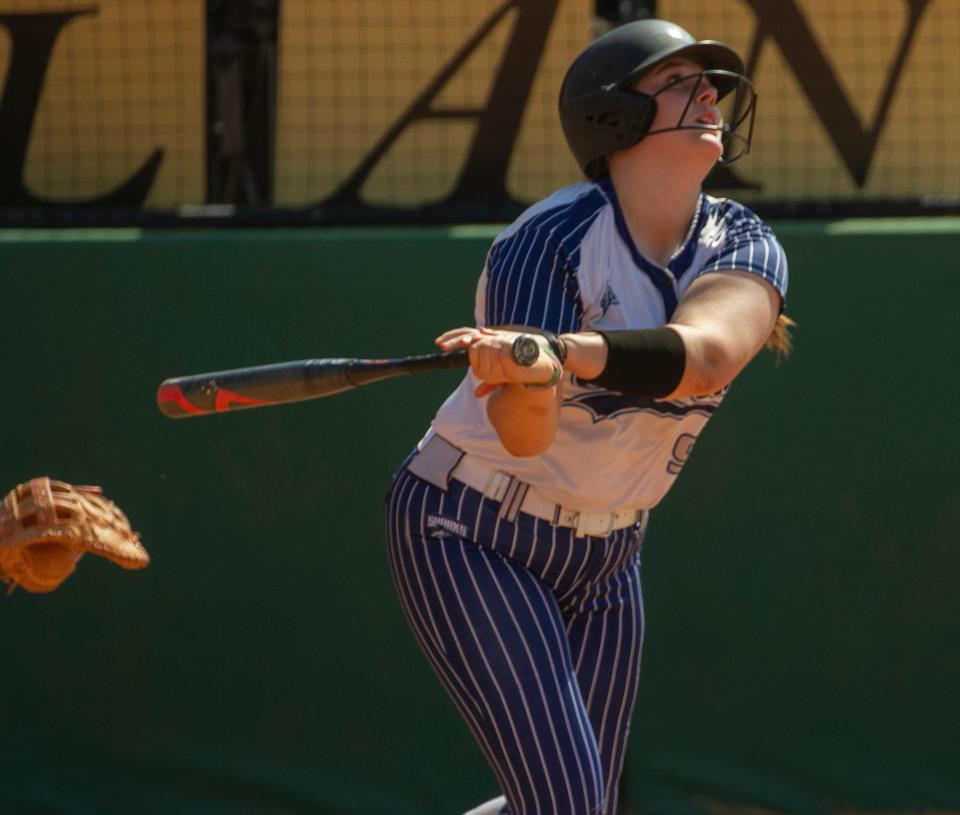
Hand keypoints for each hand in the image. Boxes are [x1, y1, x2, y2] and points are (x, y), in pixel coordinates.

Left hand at [436, 327, 561, 397]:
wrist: (541, 357)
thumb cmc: (522, 365)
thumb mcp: (502, 375)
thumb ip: (489, 383)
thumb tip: (477, 394)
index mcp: (489, 342)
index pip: (467, 336)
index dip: (454, 338)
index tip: (440, 344)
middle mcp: (490, 338)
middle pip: (466, 334)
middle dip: (452, 339)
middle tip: (439, 344)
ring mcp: (496, 339)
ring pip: (473, 339)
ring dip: (460, 341)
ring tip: (446, 345)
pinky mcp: (502, 343)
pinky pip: (485, 344)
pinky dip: (475, 344)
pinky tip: (468, 343)